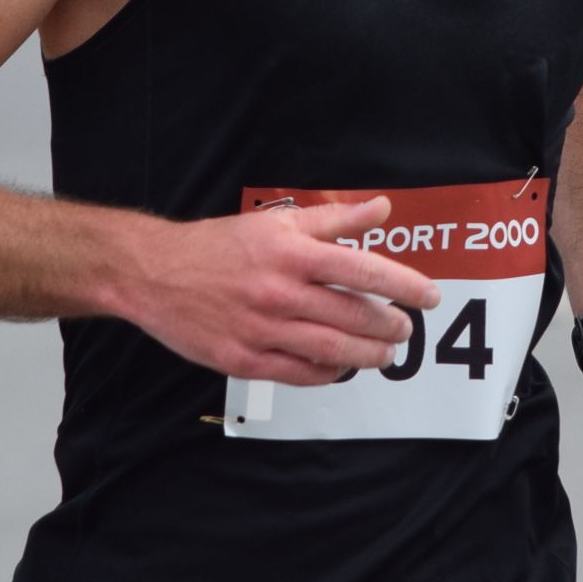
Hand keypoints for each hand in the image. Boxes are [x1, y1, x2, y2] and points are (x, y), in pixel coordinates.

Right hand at [130, 196, 439, 387]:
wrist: (153, 274)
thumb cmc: (217, 246)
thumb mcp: (275, 223)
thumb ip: (333, 220)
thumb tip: (381, 208)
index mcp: (291, 254)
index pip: (364, 271)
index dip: (404, 285)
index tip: (428, 295)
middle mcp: (280, 293)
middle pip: (354, 316)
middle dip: (390, 325)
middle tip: (405, 328)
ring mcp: (262, 331)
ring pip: (333, 350)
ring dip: (368, 354)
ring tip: (386, 353)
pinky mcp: (244, 360)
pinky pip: (300, 373)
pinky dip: (328, 372)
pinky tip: (340, 366)